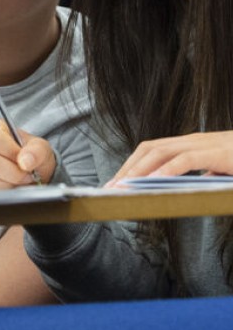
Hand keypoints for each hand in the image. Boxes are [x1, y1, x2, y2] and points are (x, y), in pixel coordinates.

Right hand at [0, 118, 55, 189]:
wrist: (30, 172)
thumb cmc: (31, 156)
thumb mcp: (41, 149)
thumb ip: (36, 151)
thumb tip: (25, 161)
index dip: (11, 152)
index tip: (24, 159)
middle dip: (13, 172)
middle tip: (26, 174)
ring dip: (6, 184)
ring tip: (18, 180)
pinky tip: (9, 186)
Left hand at [106, 131, 232, 185]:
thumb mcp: (220, 171)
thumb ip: (203, 176)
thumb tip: (186, 188)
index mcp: (190, 144)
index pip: (152, 150)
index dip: (131, 164)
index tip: (115, 182)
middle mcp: (192, 140)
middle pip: (148, 149)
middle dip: (126, 168)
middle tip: (109, 189)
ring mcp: (203, 144)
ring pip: (160, 152)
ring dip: (137, 170)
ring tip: (122, 189)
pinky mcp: (215, 152)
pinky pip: (183, 160)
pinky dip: (164, 171)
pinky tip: (150, 184)